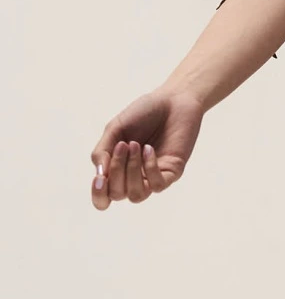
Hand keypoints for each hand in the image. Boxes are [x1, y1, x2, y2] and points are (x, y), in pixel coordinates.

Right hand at [90, 88, 204, 210]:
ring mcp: (153, 176)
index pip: (103, 197)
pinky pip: (158, 185)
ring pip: (136, 195)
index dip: (98, 195)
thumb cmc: (142, 113)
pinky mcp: (172, 172)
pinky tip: (149, 149)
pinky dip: (150, 168)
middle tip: (124, 145)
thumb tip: (100, 175)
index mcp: (117, 169)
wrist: (172, 100)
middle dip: (116, 170)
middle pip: (117, 194)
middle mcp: (134, 177)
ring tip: (135, 146)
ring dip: (132, 171)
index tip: (99, 178)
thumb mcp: (115, 129)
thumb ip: (102, 152)